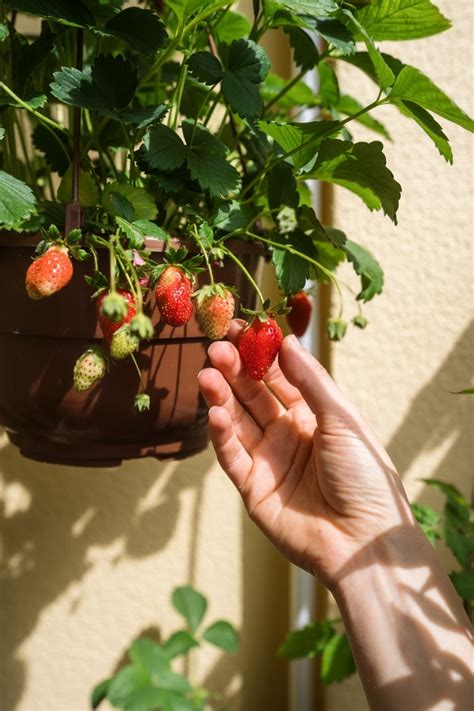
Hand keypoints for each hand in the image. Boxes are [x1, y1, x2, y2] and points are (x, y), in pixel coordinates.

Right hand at [198, 322, 414, 589]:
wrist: (364, 541)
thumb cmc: (365, 476)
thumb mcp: (342, 419)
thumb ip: (311, 381)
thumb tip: (286, 341)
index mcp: (313, 415)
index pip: (279, 377)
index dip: (261, 354)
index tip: (241, 329)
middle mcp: (287, 434)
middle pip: (253, 395)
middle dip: (235, 370)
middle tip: (216, 348)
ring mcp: (268, 460)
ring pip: (237, 421)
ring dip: (222, 397)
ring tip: (207, 373)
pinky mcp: (252, 488)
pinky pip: (232, 455)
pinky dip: (222, 434)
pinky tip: (215, 412)